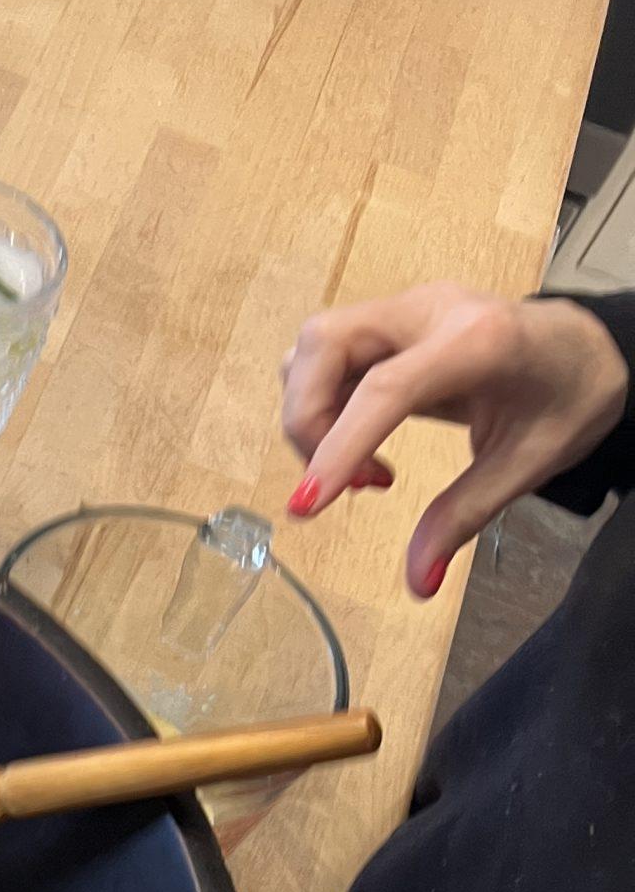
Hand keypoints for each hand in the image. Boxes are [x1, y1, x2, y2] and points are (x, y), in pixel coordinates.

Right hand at [277, 284, 628, 597]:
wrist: (585, 349)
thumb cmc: (567, 396)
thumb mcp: (527, 464)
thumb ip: (465, 515)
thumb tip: (419, 580)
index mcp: (479, 340)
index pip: (385, 387)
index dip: (337, 446)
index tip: (306, 506)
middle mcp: (431, 311)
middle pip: (323, 345)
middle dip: (307, 422)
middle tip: (342, 484)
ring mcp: (405, 311)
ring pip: (312, 349)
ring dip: (311, 416)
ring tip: (359, 469)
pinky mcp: (389, 323)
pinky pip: (326, 359)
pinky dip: (323, 407)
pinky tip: (360, 445)